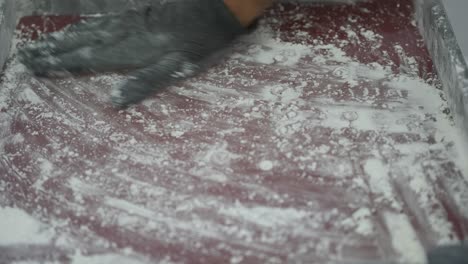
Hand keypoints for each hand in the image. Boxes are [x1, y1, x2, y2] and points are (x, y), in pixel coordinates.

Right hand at [18, 0, 246, 106]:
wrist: (213, 8)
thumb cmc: (198, 42)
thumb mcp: (177, 69)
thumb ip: (145, 83)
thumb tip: (114, 102)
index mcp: (128, 51)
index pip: (84, 59)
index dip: (58, 64)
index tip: (33, 67)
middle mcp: (121, 34)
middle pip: (78, 42)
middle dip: (51, 50)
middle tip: (25, 54)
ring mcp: (127, 22)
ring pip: (86, 30)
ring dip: (62, 37)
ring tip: (42, 43)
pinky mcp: (136, 15)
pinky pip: (100, 22)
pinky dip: (82, 27)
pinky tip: (80, 29)